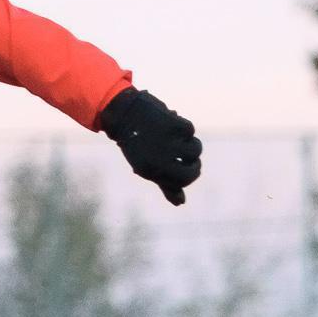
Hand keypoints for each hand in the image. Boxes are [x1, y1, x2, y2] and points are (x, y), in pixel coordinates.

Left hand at [98, 88, 201, 205]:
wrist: (123, 114)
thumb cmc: (136, 144)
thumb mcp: (147, 167)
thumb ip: (166, 185)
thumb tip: (181, 203)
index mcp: (151, 171)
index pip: (184, 181)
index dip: (190, 174)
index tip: (188, 166)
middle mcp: (159, 159)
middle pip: (193, 168)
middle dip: (195, 162)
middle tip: (189, 155)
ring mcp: (166, 142)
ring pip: (195, 149)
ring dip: (192, 143)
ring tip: (182, 138)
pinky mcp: (172, 124)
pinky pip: (190, 130)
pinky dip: (184, 127)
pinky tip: (173, 123)